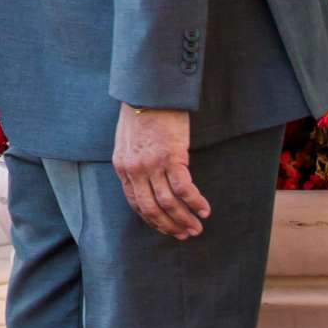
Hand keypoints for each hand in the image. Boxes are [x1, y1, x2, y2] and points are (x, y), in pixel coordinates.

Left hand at [112, 107, 209, 238]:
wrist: (150, 92)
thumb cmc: (142, 113)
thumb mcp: (128, 141)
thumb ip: (134, 162)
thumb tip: (146, 181)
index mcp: (123, 168)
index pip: (136, 203)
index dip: (152, 220)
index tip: (166, 228)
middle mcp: (135, 170)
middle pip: (151, 208)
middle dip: (169, 225)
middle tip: (184, 234)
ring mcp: (152, 165)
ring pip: (168, 202)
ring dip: (184, 219)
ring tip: (196, 228)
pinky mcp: (172, 157)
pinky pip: (184, 188)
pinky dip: (195, 202)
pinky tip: (204, 210)